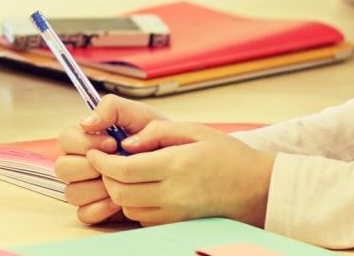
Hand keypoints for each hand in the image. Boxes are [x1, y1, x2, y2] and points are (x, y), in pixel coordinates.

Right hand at [53, 95, 167, 222]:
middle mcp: (81, 164)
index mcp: (86, 140)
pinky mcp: (97, 210)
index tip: (112, 143)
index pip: (65, 140)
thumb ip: (111, 108)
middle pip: (63, 168)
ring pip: (72, 193)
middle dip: (89, 167)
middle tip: (116, 165)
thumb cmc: (157, 139)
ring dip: (96, 189)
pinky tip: (119, 201)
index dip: (85, 143)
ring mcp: (87, 188)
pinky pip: (84, 214)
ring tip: (121, 183)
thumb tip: (85, 122)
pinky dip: (101, 209)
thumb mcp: (138, 115)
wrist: (178, 166)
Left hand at [85, 119, 274, 226]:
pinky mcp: (177, 224)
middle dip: (105, 176)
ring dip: (119, 190)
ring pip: (128, 208)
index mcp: (174, 167)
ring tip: (125, 172)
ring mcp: (174, 214)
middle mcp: (172, 195)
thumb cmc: (228, 155)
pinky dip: (134, 204)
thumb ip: (157, 131)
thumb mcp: (194, 130)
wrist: (258, 189)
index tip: (95, 151)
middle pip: (120, 192)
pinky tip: (143, 187)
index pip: (122, 170)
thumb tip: (127, 142)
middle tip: (106, 160)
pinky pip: (143, 218)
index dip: (101, 161)